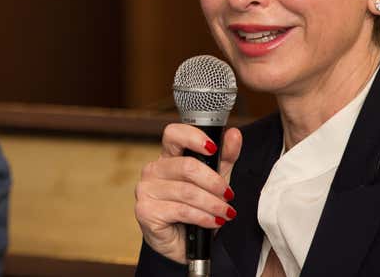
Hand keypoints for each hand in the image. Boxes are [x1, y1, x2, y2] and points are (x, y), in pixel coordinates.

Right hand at [134, 123, 242, 263]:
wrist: (186, 244)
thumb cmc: (197, 206)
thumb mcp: (216, 178)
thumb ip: (225, 156)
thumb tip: (234, 134)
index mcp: (168, 156)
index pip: (173, 134)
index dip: (192, 137)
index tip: (213, 148)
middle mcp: (153, 170)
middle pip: (186, 166)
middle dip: (213, 182)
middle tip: (229, 194)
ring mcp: (146, 190)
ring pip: (187, 191)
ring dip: (212, 204)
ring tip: (226, 212)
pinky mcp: (145, 211)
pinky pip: (180, 210)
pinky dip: (203, 217)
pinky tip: (213, 222)